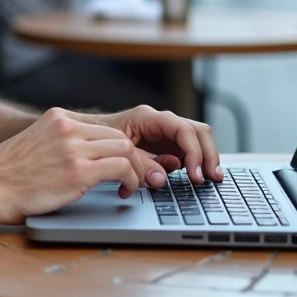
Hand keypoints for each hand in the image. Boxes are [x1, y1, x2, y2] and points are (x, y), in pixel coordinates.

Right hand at [0, 108, 148, 222]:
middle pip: (119, 136)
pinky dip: (130, 181)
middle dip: (133, 158)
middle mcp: (67, 127)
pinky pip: (121, 168)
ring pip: (125, 149)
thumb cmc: (8, 173)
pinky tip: (122, 191)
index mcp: (58, 118)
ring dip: (134, 170)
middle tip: (132, 177)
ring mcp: (73, 148)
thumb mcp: (36, 141)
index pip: (103, 127)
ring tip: (128, 185)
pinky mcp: (78, 172)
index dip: (119, 147)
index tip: (124, 163)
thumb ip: (60, 140)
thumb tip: (85, 152)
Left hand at [83, 105, 222, 186]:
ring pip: (194, 140)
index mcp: (148, 117)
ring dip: (203, 160)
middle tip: (212, 178)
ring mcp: (163, 132)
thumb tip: (162, 178)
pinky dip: (189, 165)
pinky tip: (187, 178)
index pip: (183, 130)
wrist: (84, 136)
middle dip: (208, 154)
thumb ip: (140, 164)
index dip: (194, 153)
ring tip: (206, 179)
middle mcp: (159, 122)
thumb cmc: (96, 138)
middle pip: (197, 131)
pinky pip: (183, 151)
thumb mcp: (117, 152)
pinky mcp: (162, 144)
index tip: (195, 175)